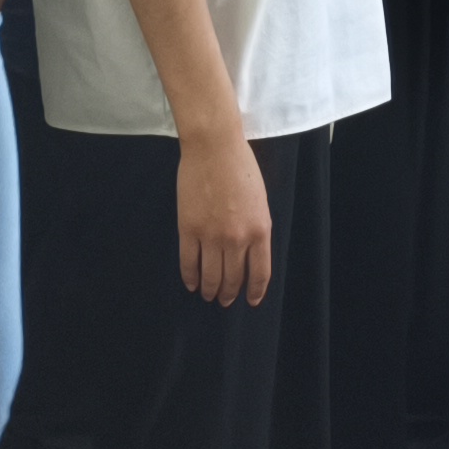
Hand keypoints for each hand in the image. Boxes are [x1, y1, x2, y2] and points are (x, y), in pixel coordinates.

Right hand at [175, 131, 272, 305]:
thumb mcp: (260, 201)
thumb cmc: (241, 167)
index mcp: (260, 231)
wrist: (214, 147)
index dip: (255, 291)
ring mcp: (211, 236)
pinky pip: (188, 263)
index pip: (260, 273)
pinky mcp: (188, 229)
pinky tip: (192, 284)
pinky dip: (190, 277)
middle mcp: (237, 239)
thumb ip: (256, 228)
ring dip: (210, 290)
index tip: (251, 300)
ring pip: (211, 276)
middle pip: (233, 278)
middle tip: (225, 300)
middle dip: (229, 294)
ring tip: (209, 295)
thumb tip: (249, 252)